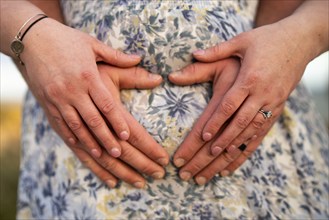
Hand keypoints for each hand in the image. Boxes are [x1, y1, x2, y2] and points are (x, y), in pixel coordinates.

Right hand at [20, 18, 140, 157]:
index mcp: (87, 76)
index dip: (117, 121)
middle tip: (119, 153)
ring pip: (76, 126)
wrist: (32, 39)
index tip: (127, 135)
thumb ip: (117, 56)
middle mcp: (72, 90)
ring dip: (89, 142)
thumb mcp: (93, 45)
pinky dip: (70, 136)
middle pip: (92, 120)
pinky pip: (60, 123)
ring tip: (102, 154)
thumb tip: (139, 59)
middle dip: (106, 138)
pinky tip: (80, 146)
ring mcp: (57, 98)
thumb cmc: (67, 41)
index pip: (106, 105)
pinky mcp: (47, 102)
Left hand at [182, 22, 307, 158]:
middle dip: (223, 140)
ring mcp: (273, 102)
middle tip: (209, 153)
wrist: (299, 41)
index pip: (229, 105)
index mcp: (250, 78)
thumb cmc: (267, 40)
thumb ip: (216, 51)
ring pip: (253, 130)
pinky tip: (240, 153)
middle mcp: (263, 93)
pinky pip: (264, 130)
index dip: (216, 122)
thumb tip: (194, 54)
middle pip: (239, 122)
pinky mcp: (279, 106)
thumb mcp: (241, 41)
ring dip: (236, 145)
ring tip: (220, 158)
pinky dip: (251, 143)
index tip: (204, 136)